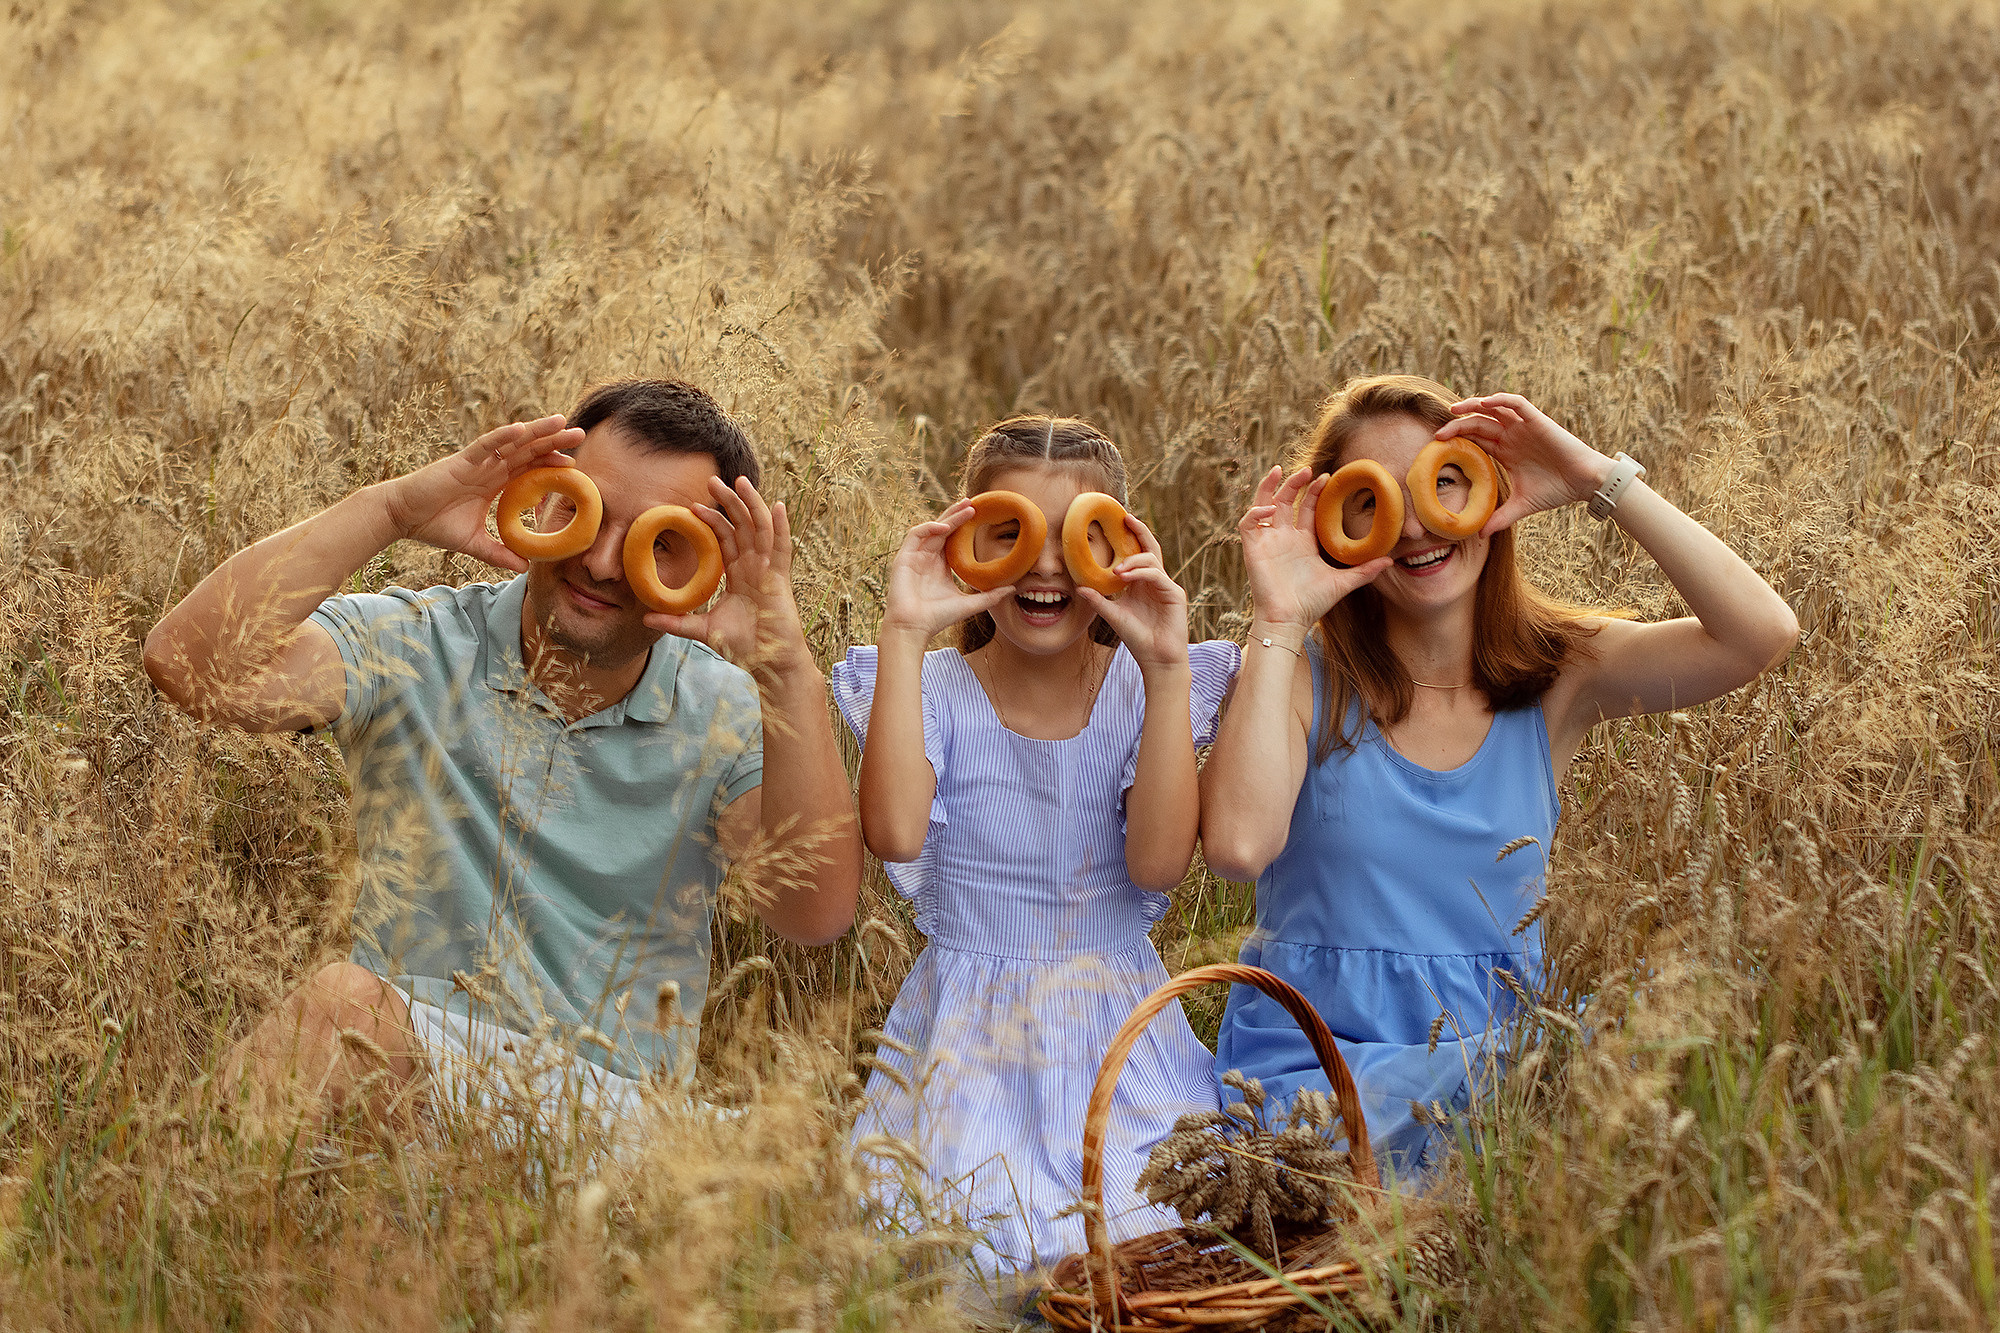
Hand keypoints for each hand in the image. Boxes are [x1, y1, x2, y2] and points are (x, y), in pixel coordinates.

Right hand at [381, 415, 583, 570]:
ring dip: (537, 432)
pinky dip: (502, 437)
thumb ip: (500, 553)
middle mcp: (490, 468)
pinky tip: (521, 429)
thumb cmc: (434, 525)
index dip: (551, 464)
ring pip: (512, 442)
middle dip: (554, 441)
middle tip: (582, 434)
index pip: (530, 469)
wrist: (402, 517)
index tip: (576, 464)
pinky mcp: (461, 461)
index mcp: (495, 483)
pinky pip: (485, 445)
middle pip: (528, 451)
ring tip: (562, 421)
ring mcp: (477, 462)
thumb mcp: (474, 544)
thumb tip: (524, 568)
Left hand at [643, 476, 809, 674]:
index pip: (725, 538)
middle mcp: (754, 566)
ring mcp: (768, 570)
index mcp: (739, 574)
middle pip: (742, 525)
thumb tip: (647, 617)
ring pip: (760, 528)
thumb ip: (678, 622)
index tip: (693, 505)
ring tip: (739, 480)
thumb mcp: (703, 630)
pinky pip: (781, 546)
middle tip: (712, 480)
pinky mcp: (780, 578)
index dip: (712, 520)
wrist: (768, 662)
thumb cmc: (743, 646)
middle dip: (729, 502)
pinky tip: (776, 505)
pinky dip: (780, 525)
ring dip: (750, 504)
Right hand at [878, 502, 1015, 644]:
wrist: (915, 628)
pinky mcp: (904, 557)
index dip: (964, 524)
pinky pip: (916, 534)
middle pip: (943, 528)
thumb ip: (990, 596)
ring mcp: (915, 556)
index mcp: (941, 565)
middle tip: (974, 501)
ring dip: (948, 517)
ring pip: (932, 527)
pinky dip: (929, 527)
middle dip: (957, 513)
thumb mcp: (969, 604)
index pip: (953, 538)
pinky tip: (945, 527)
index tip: (980, 513)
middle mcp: (928, 557)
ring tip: (965, 509)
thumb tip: (1013, 589)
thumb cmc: (938, 618)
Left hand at [1074, 514, 1188, 671]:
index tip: (1118, 522)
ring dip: (1132, 561)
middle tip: (1125, 518)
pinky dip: (1140, 573)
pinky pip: (1157, 575)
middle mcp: (1155, 581)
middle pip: (1150, 548)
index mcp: (1142, 584)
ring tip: (1116, 570)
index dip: (1130, 537)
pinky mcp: (1175, 594)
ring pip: (1152, 560)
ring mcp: (1166, 586)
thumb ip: (1099, 601)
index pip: (1137, 554)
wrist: (1157, 659)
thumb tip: (1079, 587)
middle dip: (1139, 531)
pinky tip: (1125, 577)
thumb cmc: (1138, 638)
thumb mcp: (1114, 616)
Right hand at [1238, 465, 1389, 630]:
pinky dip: (1255, 511)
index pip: (1307, 508)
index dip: (1314, 491)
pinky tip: (1269, 508)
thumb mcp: (1343, 583)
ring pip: (1263, 504)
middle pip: (1285, 500)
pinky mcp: (1253, 549)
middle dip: (1294, 482)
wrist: (1289, 621)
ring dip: (1270, 486)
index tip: (1328, 478)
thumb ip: (1365, 570)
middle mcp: (1284, 537)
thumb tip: (1390, 560)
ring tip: (1280, 471)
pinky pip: (1248, 523)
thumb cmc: (1312, 604)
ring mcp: (1267, 541)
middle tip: (1308, 469)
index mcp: (1303, 541)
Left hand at [1436, 394, 1616, 536]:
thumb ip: (1500, 517)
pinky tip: (1484, 403)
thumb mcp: (1522, 506)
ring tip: (1454, 410)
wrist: (1584, 483)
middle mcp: (1512, 436)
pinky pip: (1516, 403)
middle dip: (1458, 425)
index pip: (1475, 440)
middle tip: (1438, 434)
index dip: (1457, 440)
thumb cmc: (1556, 491)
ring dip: (1473, 405)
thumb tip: (1478, 536)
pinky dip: (1500, 400)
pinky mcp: (1537, 420)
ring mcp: (1523, 426)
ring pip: (1494, 408)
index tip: (1437, 449)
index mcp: (1505, 452)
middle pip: (1478, 423)